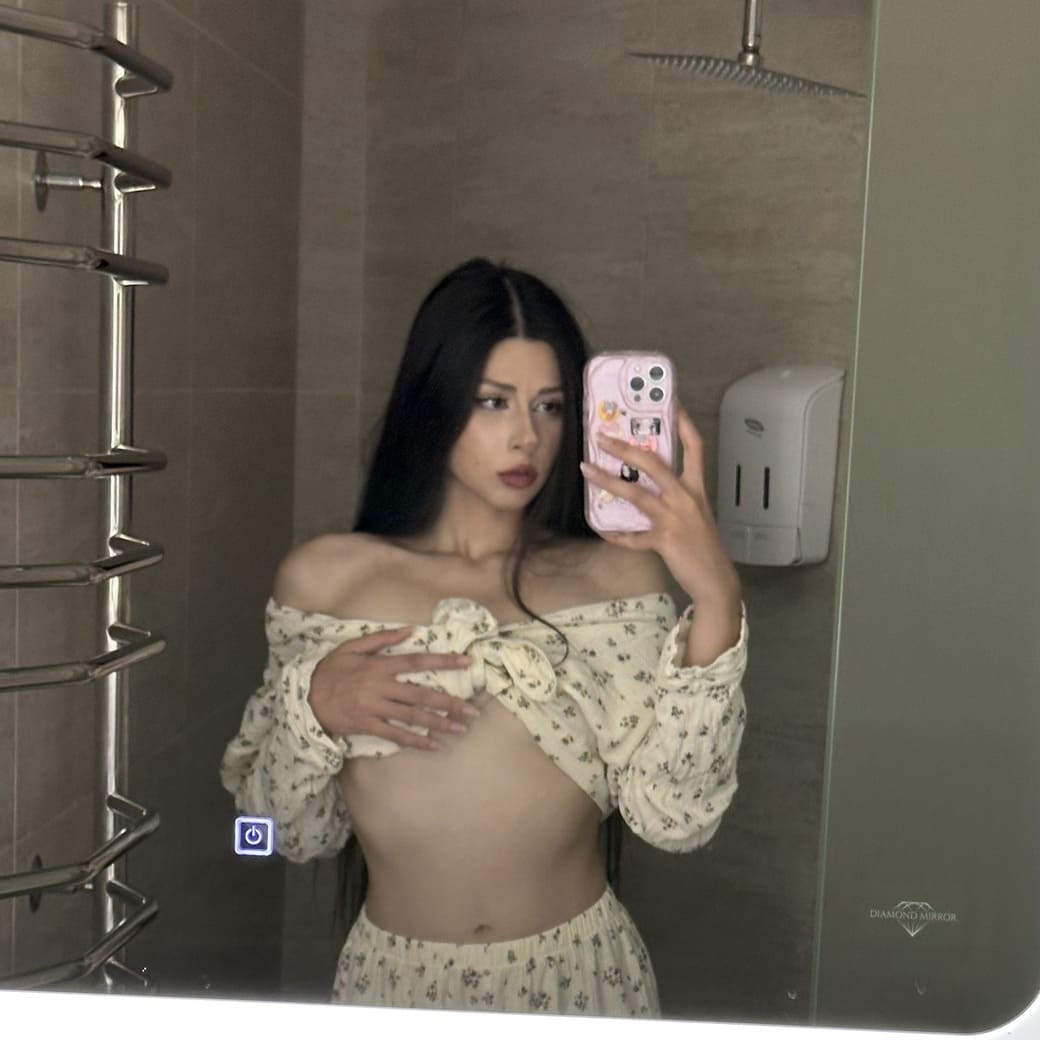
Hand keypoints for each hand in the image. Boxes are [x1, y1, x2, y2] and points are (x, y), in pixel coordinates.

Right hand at [308, 626, 477, 750]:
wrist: (304, 697)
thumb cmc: (330, 669)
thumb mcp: (352, 647)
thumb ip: (382, 638)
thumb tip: (410, 630)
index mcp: (379, 665)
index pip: (417, 661)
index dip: (443, 662)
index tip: (466, 662)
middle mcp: (380, 687)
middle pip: (421, 694)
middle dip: (449, 703)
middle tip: (472, 710)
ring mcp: (375, 708)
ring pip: (412, 717)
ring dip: (439, 723)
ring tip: (461, 728)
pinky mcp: (368, 726)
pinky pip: (396, 735)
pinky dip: (416, 740)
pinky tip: (435, 745)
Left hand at [580, 406, 739, 609]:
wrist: (715, 579)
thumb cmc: (704, 546)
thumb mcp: (696, 514)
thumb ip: (676, 498)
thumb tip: (648, 487)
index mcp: (696, 488)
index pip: (695, 447)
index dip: (684, 424)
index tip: (672, 404)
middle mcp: (686, 498)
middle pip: (654, 463)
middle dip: (625, 448)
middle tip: (602, 437)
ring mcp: (674, 518)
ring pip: (636, 493)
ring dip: (607, 480)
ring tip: (587, 469)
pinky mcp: (663, 540)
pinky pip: (632, 536)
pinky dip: (615, 534)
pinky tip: (601, 529)